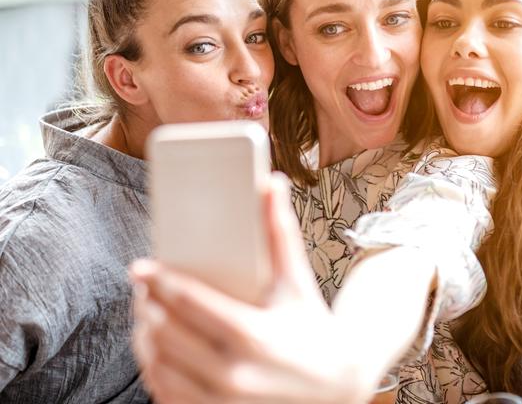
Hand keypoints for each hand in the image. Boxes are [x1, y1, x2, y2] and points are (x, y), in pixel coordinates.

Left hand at [131, 173, 374, 403]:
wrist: (336, 385)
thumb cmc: (313, 328)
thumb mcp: (298, 281)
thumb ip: (281, 233)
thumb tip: (272, 183)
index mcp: (253, 335)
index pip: (189, 304)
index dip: (159, 282)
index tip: (141, 267)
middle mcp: (233, 374)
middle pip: (166, 333)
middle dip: (147, 306)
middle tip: (144, 286)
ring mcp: (221, 402)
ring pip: (159, 366)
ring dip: (144, 337)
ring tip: (147, 313)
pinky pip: (166, 395)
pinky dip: (154, 370)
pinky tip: (157, 350)